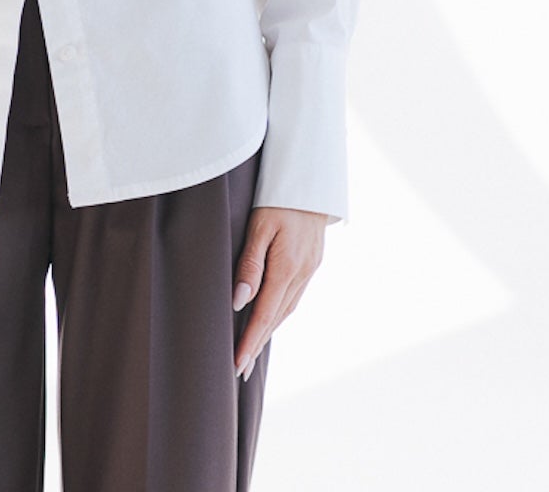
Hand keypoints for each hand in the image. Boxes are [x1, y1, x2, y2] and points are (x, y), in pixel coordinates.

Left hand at [231, 205, 327, 379]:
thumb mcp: (259, 226)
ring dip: (269, 331)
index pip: (264, 314)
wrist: (310, 179)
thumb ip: (250, 264)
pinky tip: (270, 318)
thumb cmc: (277, 197)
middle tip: (239, 370)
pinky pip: (293, 296)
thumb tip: (239, 302)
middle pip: (276, 318)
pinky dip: (279, 312)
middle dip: (257, 344)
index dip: (250, 341)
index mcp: (287, 267)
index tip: (236, 364)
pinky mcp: (312, 262)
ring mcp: (310, 269)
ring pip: (286, 309)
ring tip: (251, 351)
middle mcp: (302, 273)